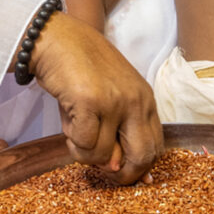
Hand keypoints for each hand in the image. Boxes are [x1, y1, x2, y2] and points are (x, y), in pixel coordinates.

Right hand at [31, 12, 162, 184]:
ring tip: (75, 129)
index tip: (123, 175)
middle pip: (142, 156)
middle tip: (102, 173)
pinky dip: (72, 141)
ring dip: (85, 153)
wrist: (57, 38)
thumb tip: (114, 170)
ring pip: (105, 156)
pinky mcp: (91, 102)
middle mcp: (137, 101)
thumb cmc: (80, 70)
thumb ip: (116, 131)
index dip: (140, 167)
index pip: (156, 146)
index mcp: (146, 99)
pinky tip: (68, 120)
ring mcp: (115, 101)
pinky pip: (85, 144)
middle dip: (121, 175)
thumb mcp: (108, 99)